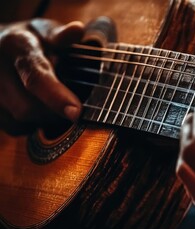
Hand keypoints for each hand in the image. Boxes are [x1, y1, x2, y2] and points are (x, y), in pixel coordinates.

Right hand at [0, 19, 83, 133]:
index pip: (36, 76)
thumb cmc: (30, 40)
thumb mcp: (45, 31)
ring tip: (50, 100)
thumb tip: (77, 30)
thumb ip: (61, 35)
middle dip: (53, 111)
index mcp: (15, 45)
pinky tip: (35, 107)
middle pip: (27, 107)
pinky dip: (30, 124)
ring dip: (43, 118)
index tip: (75, 111)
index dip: (56, 97)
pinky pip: (13, 128)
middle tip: (69, 104)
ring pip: (19, 119)